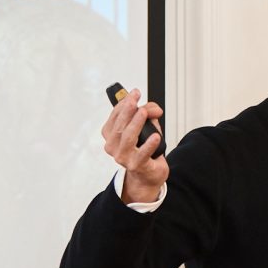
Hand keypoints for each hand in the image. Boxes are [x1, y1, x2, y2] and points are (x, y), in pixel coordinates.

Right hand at [102, 87, 168, 202]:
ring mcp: (123, 158)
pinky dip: (149, 145)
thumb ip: (149, 113)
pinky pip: (142, 154)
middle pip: (119, 126)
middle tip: (135, 100)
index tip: (134, 93)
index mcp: (111, 136)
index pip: (114, 117)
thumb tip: (154, 109)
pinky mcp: (137, 166)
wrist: (148, 174)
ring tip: (143, 113)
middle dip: (127, 111)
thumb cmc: (144, 149)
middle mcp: (113, 147)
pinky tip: (156, 136)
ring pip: (128, 138)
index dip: (123, 104)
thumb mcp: (147, 127)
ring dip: (135, 124)